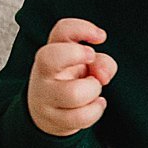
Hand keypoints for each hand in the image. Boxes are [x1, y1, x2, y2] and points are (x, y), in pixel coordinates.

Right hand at [26, 17, 116, 136]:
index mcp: (53, 50)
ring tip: (94, 91)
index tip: (100, 37)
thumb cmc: (72, 81)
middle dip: (78, 56)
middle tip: (90, 63)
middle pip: (50, 57)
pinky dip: (96, 110)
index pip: (62, 30)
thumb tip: (102, 75)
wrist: (50, 113)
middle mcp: (44, 71)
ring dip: (93, 90)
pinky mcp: (53, 119)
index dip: (83, 28)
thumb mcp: (87, 66)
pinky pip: (81, 117)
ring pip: (73, 93)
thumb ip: (102, 63)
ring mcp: (45, 96)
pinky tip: (95, 105)